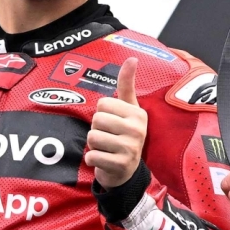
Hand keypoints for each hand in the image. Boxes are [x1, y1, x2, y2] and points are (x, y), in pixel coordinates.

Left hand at [86, 55, 147, 190]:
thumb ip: (127, 84)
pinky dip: (92, 160)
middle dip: (97, 130)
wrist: (128, 172)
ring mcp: (130, 149)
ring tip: (106, 149)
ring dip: (93, 146)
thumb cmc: (125, 135)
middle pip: (96, 120)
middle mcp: (137, 130)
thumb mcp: (129, 109)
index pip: (102, 104)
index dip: (102, 114)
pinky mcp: (120, 165)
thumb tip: (132, 58)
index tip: (114, 123)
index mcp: (138, 114)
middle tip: (109, 138)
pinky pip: (91, 157)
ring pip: (92, 137)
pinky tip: (104, 161)